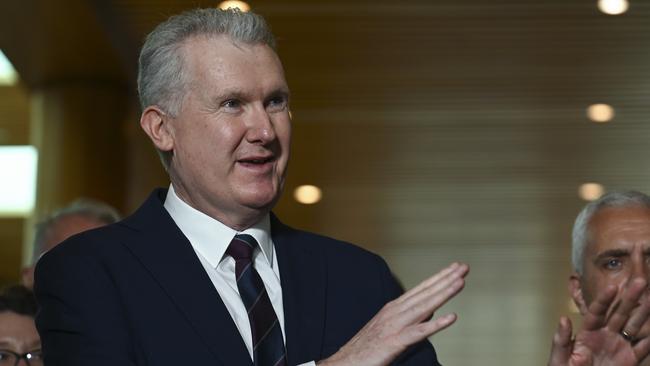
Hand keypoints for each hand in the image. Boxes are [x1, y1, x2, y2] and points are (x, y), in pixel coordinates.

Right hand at [317, 262, 468, 365]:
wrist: (345, 361)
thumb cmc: (367, 346)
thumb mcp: (390, 326)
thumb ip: (409, 318)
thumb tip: (431, 312)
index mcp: (394, 308)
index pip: (421, 289)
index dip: (439, 277)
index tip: (455, 268)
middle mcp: (395, 312)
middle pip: (425, 293)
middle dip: (446, 279)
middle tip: (464, 267)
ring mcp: (396, 325)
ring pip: (424, 306)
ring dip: (443, 293)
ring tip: (460, 282)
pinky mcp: (395, 342)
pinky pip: (419, 333)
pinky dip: (435, 324)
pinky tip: (451, 317)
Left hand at [548, 278, 649, 365]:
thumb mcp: (560, 358)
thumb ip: (562, 340)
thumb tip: (563, 318)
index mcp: (587, 332)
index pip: (597, 311)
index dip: (604, 299)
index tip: (613, 286)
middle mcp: (605, 335)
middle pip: (619, 313)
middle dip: (630, 298)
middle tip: (641, 281)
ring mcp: (618, 346)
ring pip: (634, 326)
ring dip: (644, 313)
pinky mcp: (629, 360)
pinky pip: (642, 348)